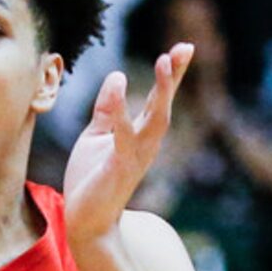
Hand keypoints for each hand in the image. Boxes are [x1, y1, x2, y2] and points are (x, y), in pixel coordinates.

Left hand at [64, 45, 192, 246]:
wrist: (86, 222)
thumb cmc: (92, 180)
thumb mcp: (97, 136)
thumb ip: (107, 108)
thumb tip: (117, 74)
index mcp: (141, 135)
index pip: (158, 100)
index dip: (171, 74)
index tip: (184, 47)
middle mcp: (145, 144)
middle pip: (164, 106)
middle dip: (174, 77)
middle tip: (184, 48)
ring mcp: (135, 156)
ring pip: (155, 120)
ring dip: (161, 90)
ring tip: (165, 61)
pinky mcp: (119, 167)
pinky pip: (123, 136)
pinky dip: (121, 111)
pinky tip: (119, 86)